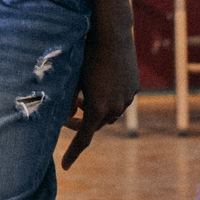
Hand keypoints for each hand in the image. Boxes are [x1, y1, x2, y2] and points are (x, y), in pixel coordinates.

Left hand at [60, 36, 137, 168]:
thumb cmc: (86, 55)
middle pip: (97, 124)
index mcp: (97, 108)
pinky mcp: (134, 88)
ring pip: (111, 112)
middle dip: (86, 120)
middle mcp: (115, 108)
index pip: (83, 138)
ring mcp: (127, 98)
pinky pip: (121, 99)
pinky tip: (103, 80)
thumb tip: (64, 118)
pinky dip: (110, 96)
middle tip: (75, 109)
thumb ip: (68, 102)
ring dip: (99, 108)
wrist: (112, 34)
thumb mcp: (73, 80)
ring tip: (87, 93)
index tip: (65, 165)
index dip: (73, 152)